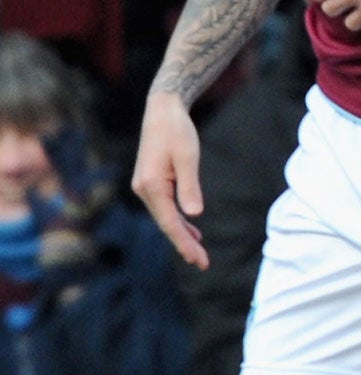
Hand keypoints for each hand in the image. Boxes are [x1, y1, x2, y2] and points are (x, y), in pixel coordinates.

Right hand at [132, 91, 206, 267]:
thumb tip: (194, 214)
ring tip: (198, 252)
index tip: (198, 259)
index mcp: (151, 186)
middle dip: (184, 244)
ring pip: (165, 217)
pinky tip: (191, 229)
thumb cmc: (177, 131)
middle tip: (203, 263)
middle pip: (166, 224)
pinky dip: (178, 220)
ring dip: (182, 234)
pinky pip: (165, 207)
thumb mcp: (187, 158)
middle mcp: (144, 190)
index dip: (184, 243)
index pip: (170, 222)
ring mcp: (146, 186)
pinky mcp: (151, 182)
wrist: (163, 110)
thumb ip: (190, 186)